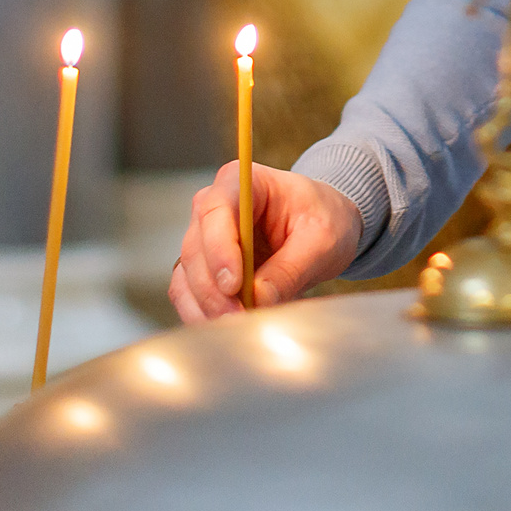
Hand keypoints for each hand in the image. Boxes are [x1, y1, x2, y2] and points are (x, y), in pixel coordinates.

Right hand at [167, 162, 361, 322]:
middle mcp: (213, 206)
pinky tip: (227, 328)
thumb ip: (291, 268)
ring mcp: (204, 237)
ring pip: (186, 275)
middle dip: (214, 289)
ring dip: (206, 306)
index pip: (215, 210)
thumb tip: (259, 299)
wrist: (324, 224)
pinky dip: (203, 313)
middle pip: (196, 248)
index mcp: (242, 182)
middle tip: (240, 318)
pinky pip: (189, 293)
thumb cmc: (324, 217)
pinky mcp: (204, 267)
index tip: (234, 285)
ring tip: (239, 327)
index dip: (219, 249)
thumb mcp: (322, 239)